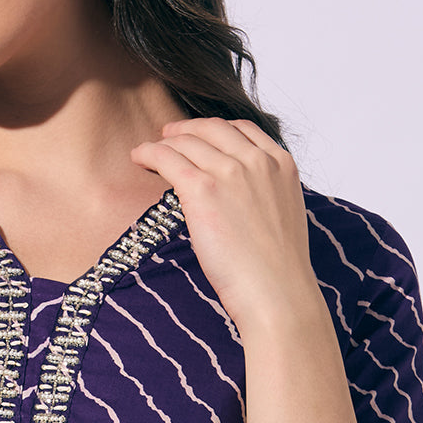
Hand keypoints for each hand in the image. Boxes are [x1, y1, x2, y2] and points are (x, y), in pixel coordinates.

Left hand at [131, 117, 319, 336]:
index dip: (215, 130)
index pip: (243, 130)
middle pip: (212, 129)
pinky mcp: (202, 188)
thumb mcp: (283, 216)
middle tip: (168, 136)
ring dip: (164, 142)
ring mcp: (230, 172)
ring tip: (148, 151)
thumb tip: (238, 197)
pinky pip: (167, 157)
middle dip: (187, 130)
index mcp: (282, 165)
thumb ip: (264, 194)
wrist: (276, 292)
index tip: (199, 137)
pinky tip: (139, 157)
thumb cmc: (277, 269)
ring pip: (187, 142)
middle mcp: (257, 161)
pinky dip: (149, 152)